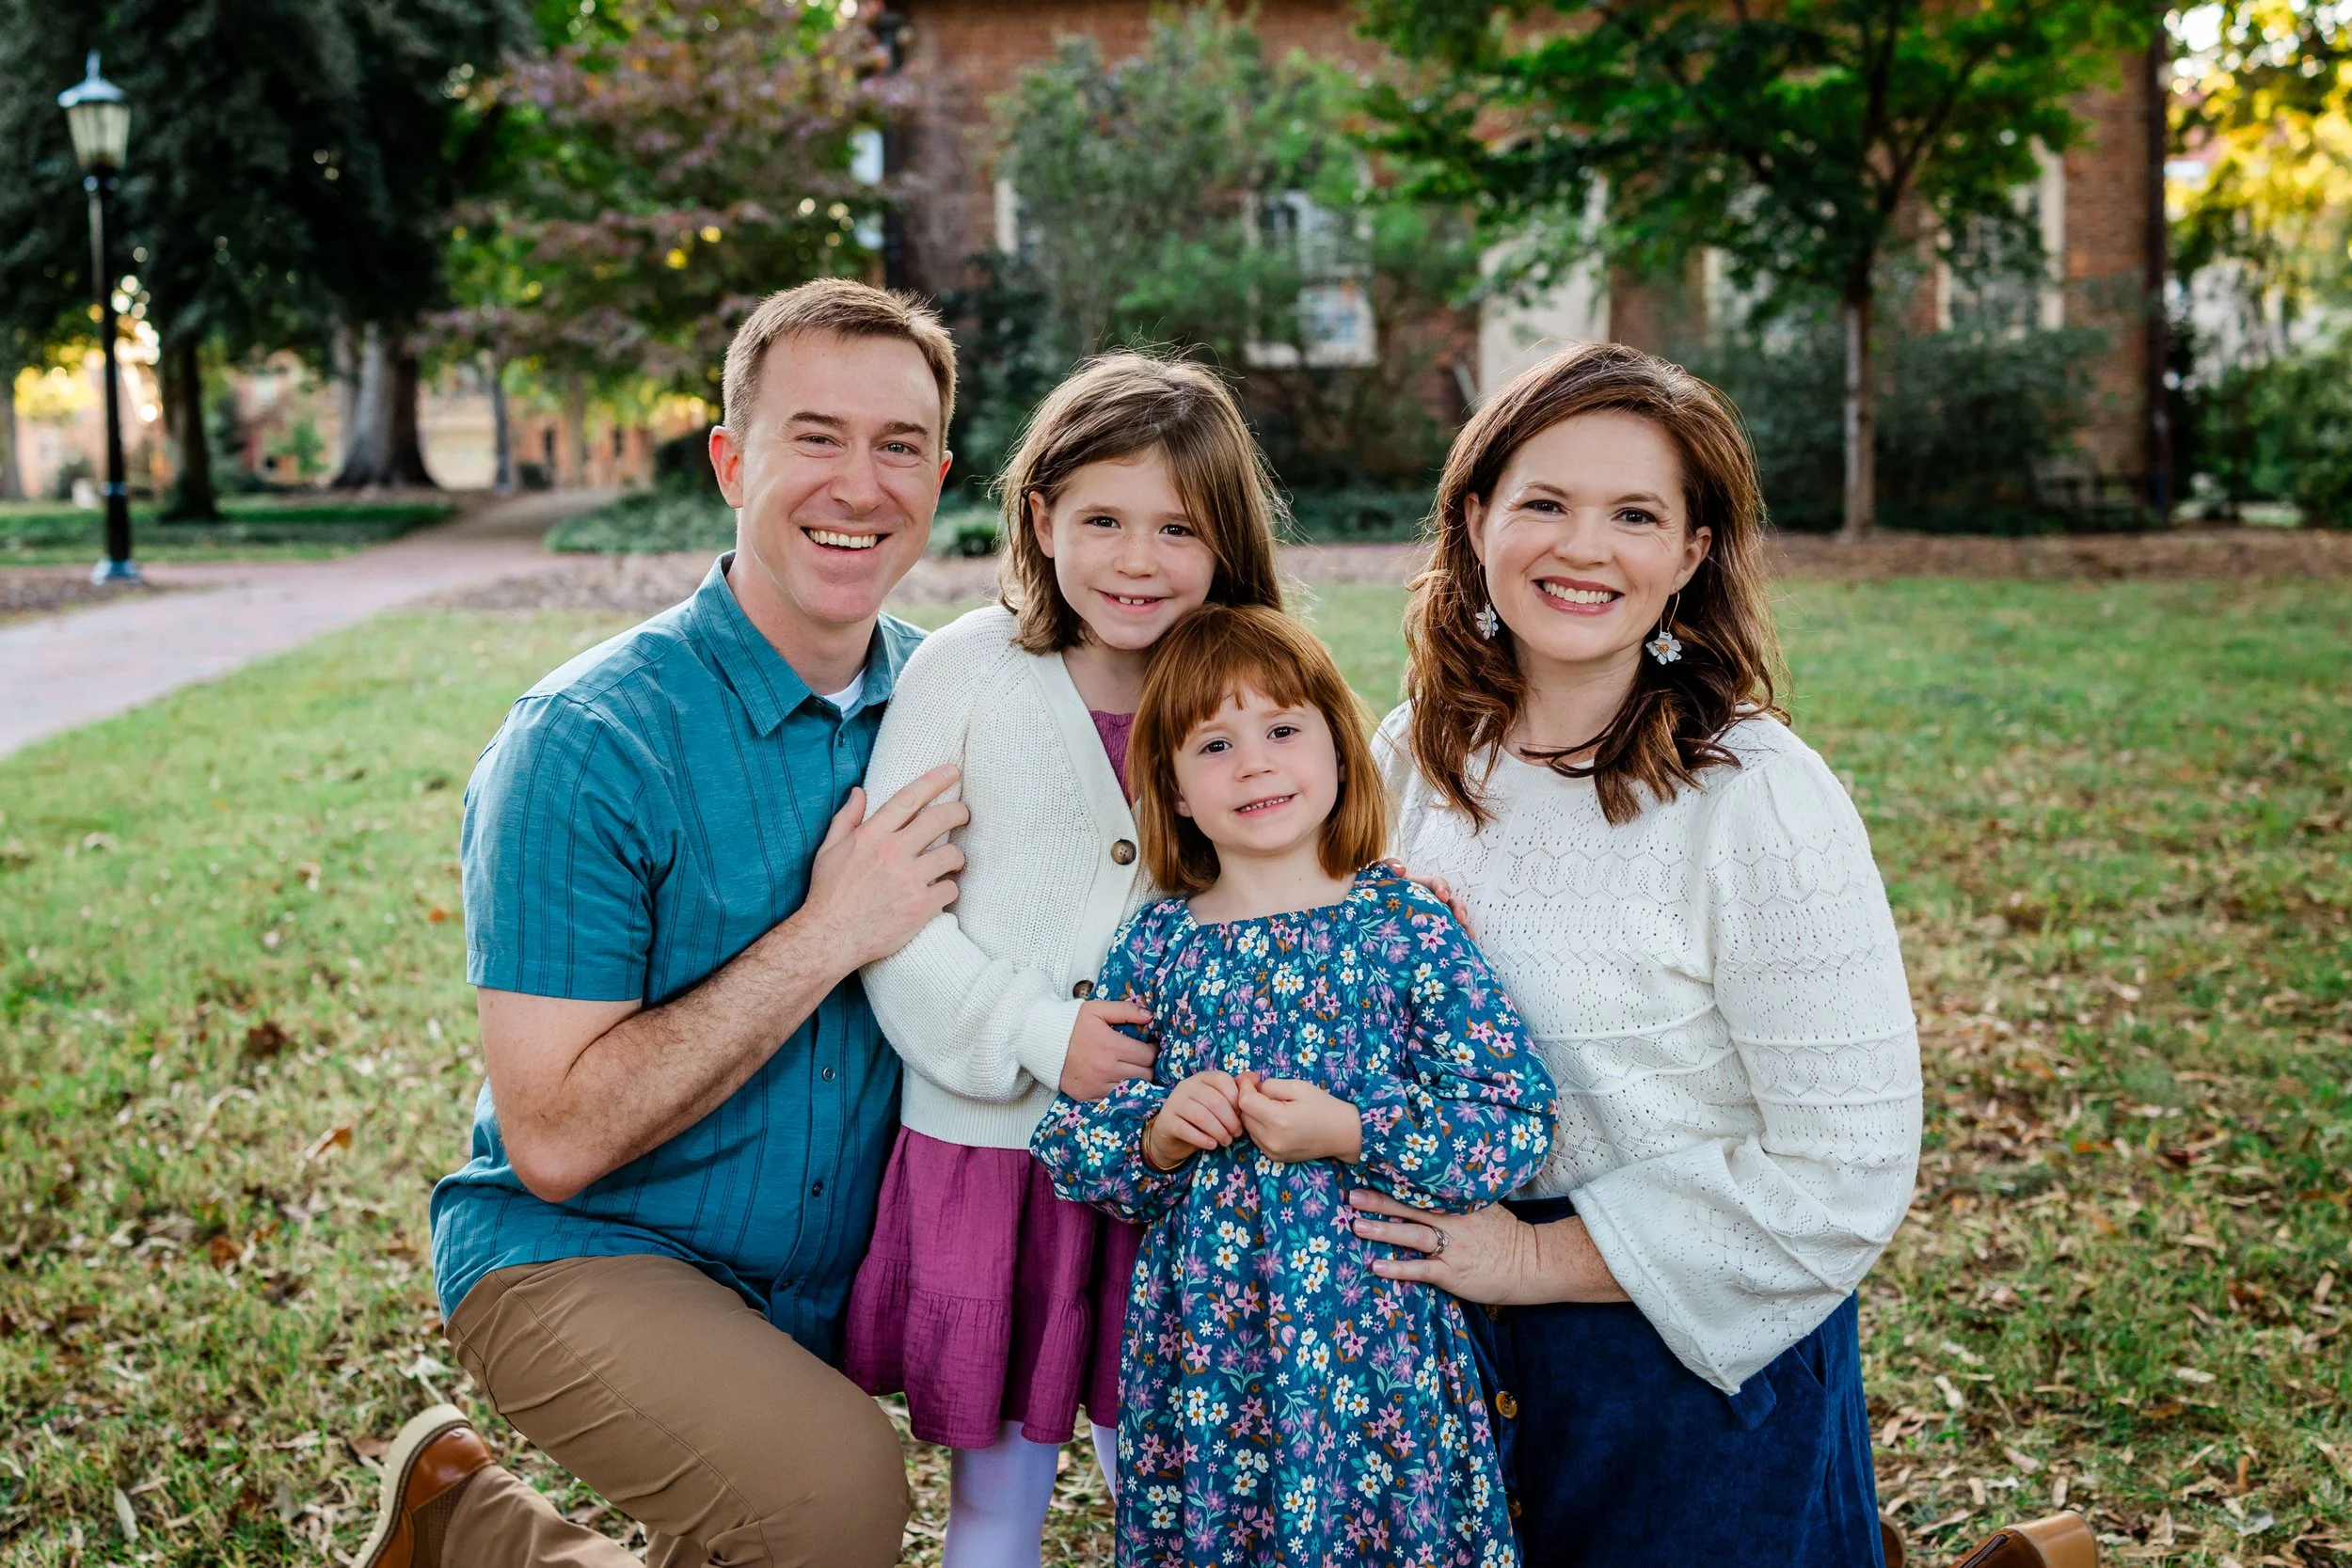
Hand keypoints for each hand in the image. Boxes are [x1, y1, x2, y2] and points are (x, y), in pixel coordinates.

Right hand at [803, 765, 967, 971]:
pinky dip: (949, 889)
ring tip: (951, 863)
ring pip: (952, 854)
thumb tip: (859, 792)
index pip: (909, 798)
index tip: (953, 771)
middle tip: (965, 815)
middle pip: (940, 819)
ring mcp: (909, 878)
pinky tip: (940, 893)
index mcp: (872, 835)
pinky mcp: (921, 905)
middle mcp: (893, 851)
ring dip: (956, 857)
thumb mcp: (829, 850)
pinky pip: (951, 888)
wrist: (830, 937)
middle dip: (959, 812)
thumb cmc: (829, 894)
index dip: (935, 780)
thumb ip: (846, 819)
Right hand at [1060, 1000, 1156, 1100]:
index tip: (1150, 1046)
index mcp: (1111, 1046)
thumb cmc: (1071, 1023)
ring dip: (1138, 1080)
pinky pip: (1115, 1099)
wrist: (1042, 1041)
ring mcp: (1098, 1085)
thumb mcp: (1097, 1009)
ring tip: (1134, 1070)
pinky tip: (1119, 1081)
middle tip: (1144, 1059)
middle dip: (1149, 1066)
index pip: (1148, 1055)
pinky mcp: (1088, 1096)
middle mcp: (1107, 1069)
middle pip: (1145, 1075)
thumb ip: (1125, 1010)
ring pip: (1133, 1089)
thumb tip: (1150, 1016)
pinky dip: (1121, 1092)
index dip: (1153, 1050)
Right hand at [1143, 1070, 1241, 1171]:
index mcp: (1201, 1078)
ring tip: (1227, 1141)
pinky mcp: (1166, 1121)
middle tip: (1237, 1133)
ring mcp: (1174, 1102)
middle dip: (1230, 1120)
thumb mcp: (1219, 1102)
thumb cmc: (1201, 1117)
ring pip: (1201, 1116)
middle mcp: (1186, 1086)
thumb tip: (1255, 1078)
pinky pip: (1186, 1130)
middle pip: (1214, 1100)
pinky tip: (1212, 1145)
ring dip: (1219, 1131)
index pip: (1222, 1080)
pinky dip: (1203, 1139)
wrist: (1171, 1135)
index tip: (1242, 1115)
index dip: (1236, 1099)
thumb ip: (1237, 1090)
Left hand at [1236, 1073, 1361, 1163]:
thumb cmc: (1323, 1106)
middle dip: (1248, 1099)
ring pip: (1248, 1128)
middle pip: (1243, 1115)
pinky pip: (1256, 1138)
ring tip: (1270, 1105)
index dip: (1244, 1087)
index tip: (1252, 1079)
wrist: (1342, 1133)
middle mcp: (1271, 1140)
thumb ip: (1270, 1086)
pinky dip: (1259, 1127)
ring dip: (1252, 1114)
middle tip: (1261, 1088)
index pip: (1244, 1102)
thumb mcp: (1298, 1087)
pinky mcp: (1274, 1158)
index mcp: (1278, 1120)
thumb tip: (1251, 1088)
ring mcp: (1272, 1152)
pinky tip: (1274, 1120)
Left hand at [1346, 1188, 1629, 1305]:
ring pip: (1411, 1235)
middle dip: (1379, 1200)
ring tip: (1356, 1225)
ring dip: (1382, 1230)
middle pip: (1410, 1207)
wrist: (1531, 1264)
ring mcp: (1452, 1247)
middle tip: (1351, 1194)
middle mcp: (1453, 1221)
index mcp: (1459, 1203)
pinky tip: (1376, 1266)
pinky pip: (1420, 1269)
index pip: (1423, 1188)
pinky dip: (1398, 1267)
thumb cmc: (1505, 1236)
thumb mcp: (1484, 1207)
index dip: (1397, 1180)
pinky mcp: (1452, 1273)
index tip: (1372, 1170)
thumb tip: (1436, 1182)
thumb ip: (1459, 1196)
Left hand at [1379, 858, 1476, 939]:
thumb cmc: (1382, 887)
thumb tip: (1401, 869)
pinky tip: (1464, 948)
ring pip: (1454, 920)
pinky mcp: (1432, 932)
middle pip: (1452, 903)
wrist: (1377, 905)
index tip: (1442, 896)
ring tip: (1469, 936)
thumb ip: (1388, 866)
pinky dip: (1458, 941)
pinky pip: (1448, 936)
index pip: (1437, 884)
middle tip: (1460, 918)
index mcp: (1422, 886)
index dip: (1442, 888)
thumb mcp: (1382, 873)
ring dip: (1464, 927)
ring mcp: (1434, 917)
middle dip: (1458, 909)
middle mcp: (1433, 901)